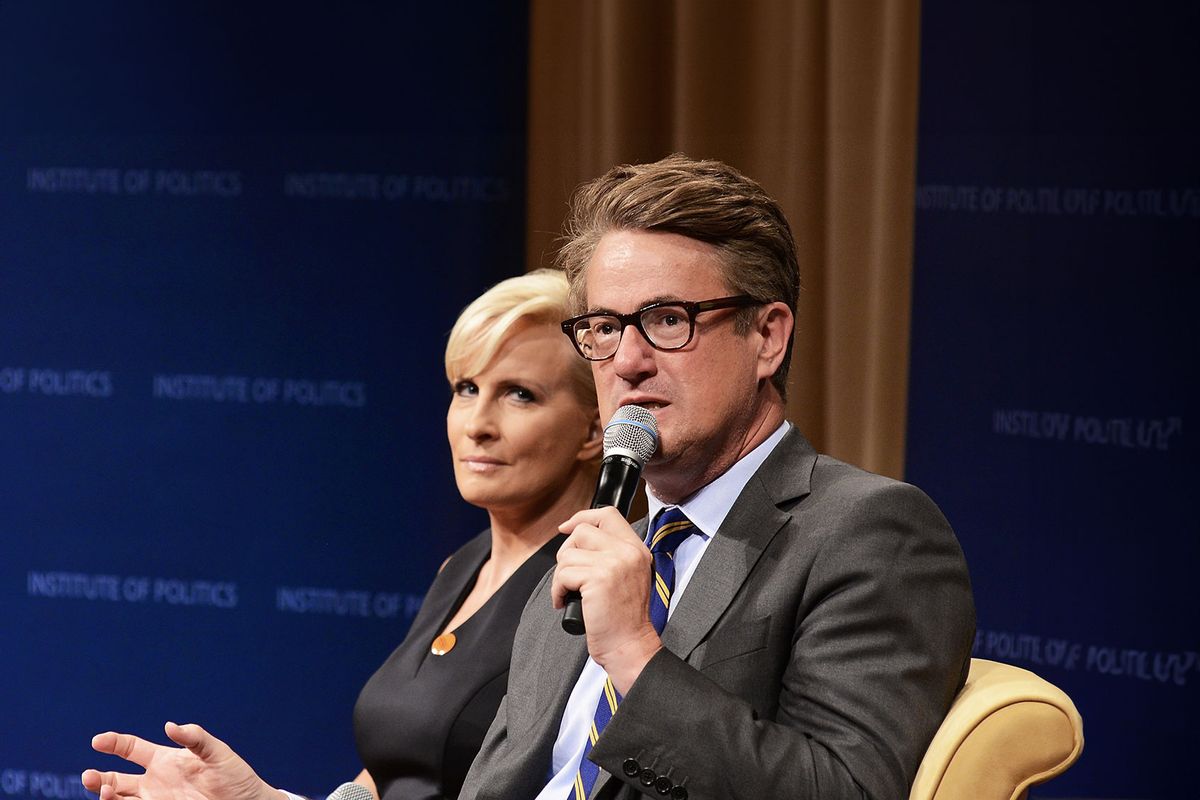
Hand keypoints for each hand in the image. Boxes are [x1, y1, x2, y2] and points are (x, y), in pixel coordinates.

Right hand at [81, 722, 279, 799]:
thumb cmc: (235, 775)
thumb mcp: (217, 752)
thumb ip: (195, 738)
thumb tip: (169, 726)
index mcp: (165, 759)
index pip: (131, 748)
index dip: (113, 742)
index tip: (98, 740)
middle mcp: (155, 782)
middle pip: (116, 780)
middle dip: (98, 778)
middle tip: (89, 776)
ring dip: (107, 796)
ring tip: (105, 793)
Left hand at [553, 507, 661, 693]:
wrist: (629, 646)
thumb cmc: (623, 619)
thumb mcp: (628, 577)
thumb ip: (612, 554)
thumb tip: (576, 535)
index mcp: (636, 549)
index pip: (608, 515)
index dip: (582, 517)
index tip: (566, 528)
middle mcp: (627, 552)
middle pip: (582, 531)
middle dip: (567, 552)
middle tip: (570, 577)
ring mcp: (613, 563)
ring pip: (568, 554)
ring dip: (561, 576)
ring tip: (570, 594)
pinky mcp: (597, 579)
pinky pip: (563, 574)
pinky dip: (557, 590)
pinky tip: (565, 602)